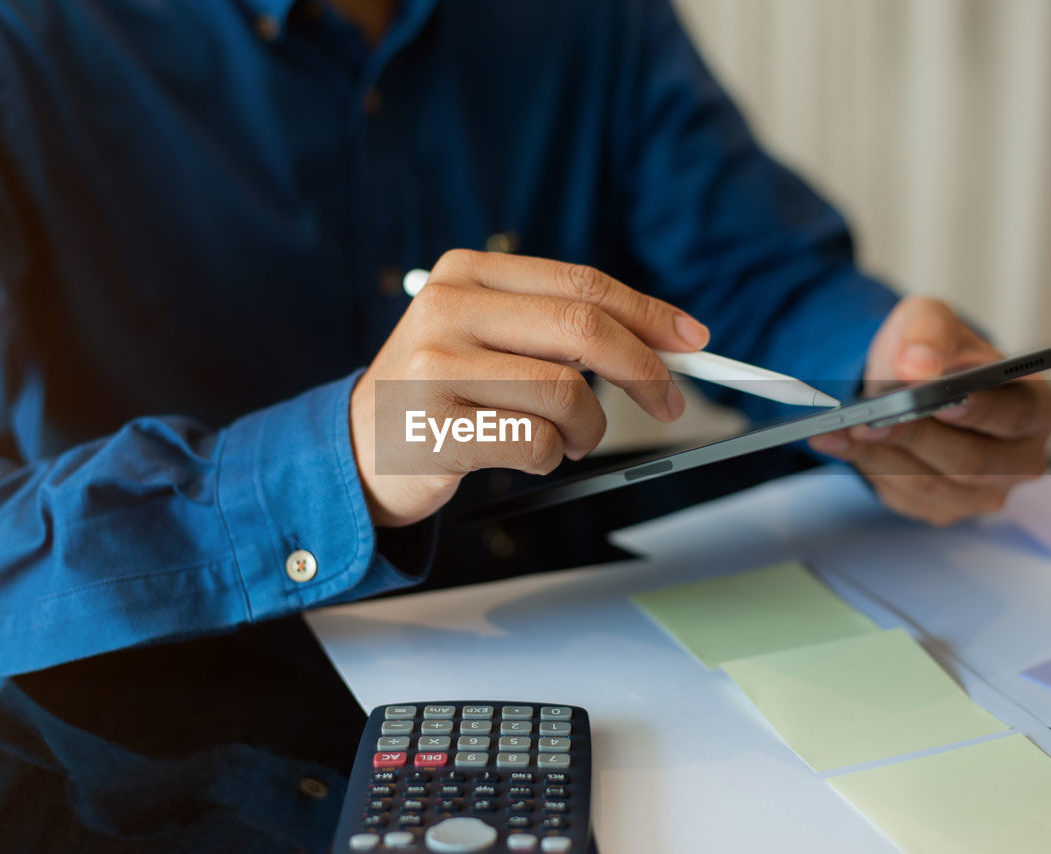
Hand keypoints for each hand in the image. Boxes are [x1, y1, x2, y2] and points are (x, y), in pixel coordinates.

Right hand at [350, 250, 709, 526]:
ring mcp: (433, 367)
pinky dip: (551, 458)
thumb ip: (560, 329)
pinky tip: (526, 456)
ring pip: (566, 394)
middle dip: (644, 370)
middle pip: (583, 329)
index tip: (693, 341)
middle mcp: (446, 309)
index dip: (648, 313)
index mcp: (466, 274)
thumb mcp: (489, 337)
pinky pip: (535, 444)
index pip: (581, 284)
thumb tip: (668, 341)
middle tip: (668, 402)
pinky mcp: (432, 428)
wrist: (358, 449)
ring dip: (587, 428)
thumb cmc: (445, 391)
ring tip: (568, 438)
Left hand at [808, 296, 1050, 524]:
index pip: (1015, 416)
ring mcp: (983, 492)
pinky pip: (905, 497)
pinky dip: (867, 467)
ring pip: (930, 483)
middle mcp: (1020, 459)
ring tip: (840, 430)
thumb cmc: (936, 352)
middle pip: (969, 460)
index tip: (944, 403)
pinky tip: (837, 443)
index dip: (980, 411)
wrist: (910, 382)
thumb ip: (928, 335)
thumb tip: (917, 367)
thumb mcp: (930, 320)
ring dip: (880, 456)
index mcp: (1037, 409)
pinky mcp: (944, 508)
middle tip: (872, 420)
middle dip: (915, 437)